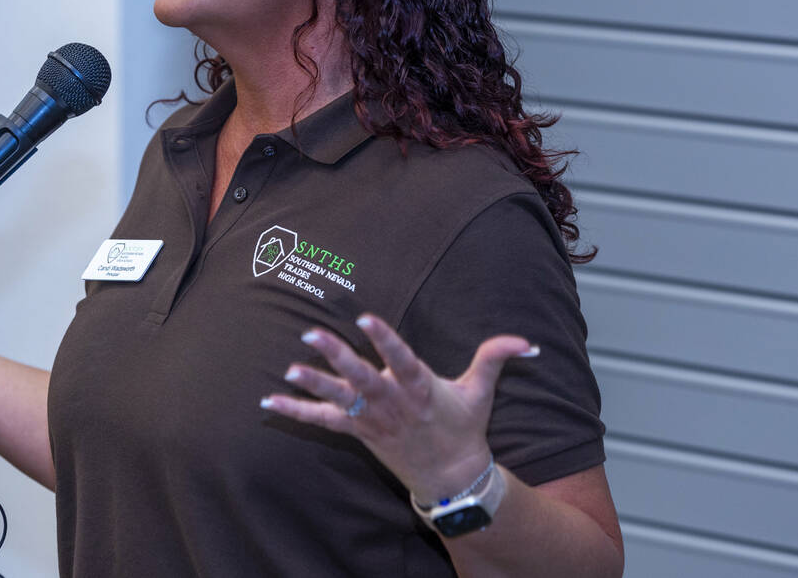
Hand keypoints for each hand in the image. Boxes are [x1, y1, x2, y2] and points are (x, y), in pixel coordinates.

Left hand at [260, 313, 536, 502]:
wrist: (452, 478)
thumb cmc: (463, 427)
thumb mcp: (480, 391)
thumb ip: (495, 356)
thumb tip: (527, 341)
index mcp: (420, 388)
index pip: (401, 359)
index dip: (384, 339)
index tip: (366, 317)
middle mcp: (393, 403)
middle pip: (363, 378)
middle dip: (337, 356)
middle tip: (311, 334)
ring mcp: (373, 419)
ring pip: (340, 399)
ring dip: (314, 384)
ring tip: (288, 368)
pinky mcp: (359, 432)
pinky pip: (323, 422)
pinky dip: (296, 410)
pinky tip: (270, 399)